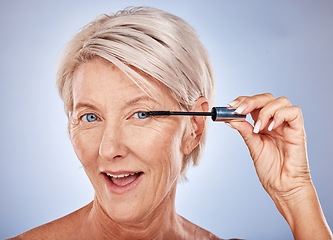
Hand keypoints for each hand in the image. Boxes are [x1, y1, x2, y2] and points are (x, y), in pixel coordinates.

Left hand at [227, 93, 331, 238]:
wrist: (282, 185)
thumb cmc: (270, 169)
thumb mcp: (252, 145)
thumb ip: (244, 130)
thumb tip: (230, 118)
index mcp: (264, 123)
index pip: (255, 103)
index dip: (243, 100)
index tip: (230, 106)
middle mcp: (276, 121)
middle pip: (266, 98)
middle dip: (251, 101)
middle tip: (239, 110)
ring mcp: (288, 124)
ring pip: (280, 101)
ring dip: (264, 111)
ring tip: (257, 127)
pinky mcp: (298, 130)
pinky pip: (293, 112)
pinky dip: (279, 115)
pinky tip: (270, 128)